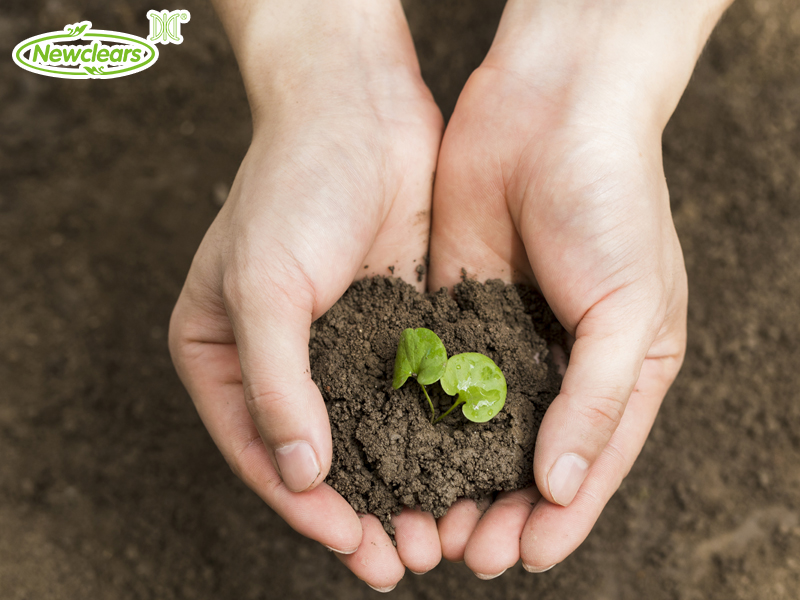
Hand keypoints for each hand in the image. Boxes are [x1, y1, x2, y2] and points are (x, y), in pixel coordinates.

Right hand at [169, 0, 442, 589]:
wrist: (358, 111)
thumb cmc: (292, 187)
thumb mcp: (262, 285)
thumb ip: (274, 383)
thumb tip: (298, 473)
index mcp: (223, 353)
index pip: (261, 450)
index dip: (306, 508)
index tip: (353, 547)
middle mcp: (280, 357)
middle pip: (318, 454)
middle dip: (361, 511)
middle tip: (403, 560)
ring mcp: (340, 342)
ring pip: (371, 432)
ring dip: (403, 482)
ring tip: (438, 533)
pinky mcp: (392, 324)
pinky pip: (410, 393)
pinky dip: (431, 433)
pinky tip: (461, 468)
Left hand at [429, 0, 730, 576]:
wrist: (550, 112)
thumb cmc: (612, 203)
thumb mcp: (630, 310)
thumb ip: (598, 400)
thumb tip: (564, 486)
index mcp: (620, 369)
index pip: (589, 465)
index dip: (557, 518)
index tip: (517, 558)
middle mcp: (560, 362)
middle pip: (525, 458)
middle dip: (495, 508)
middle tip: (458, 552)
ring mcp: (503, 337)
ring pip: (473, 428)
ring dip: (450, 476)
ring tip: (420, 522)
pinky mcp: (453, 308)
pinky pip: (436, 375)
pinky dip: (419, 418)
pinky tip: (394, 452)